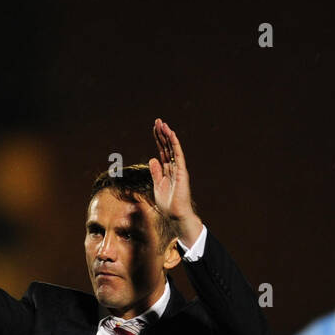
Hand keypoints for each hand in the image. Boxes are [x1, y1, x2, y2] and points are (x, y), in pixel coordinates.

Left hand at [149, 118, 200, 241]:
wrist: (176, 214)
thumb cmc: (168, 203)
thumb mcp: (158, 185)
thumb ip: (156, 172)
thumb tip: (152, 158)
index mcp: (167, 170)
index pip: (162, 151)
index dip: (158, 139)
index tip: (155, 128)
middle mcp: (173, 167)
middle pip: (167, 147)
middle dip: (162, 134)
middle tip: (158, 121)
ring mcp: (178, 168)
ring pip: (173, 148)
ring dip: (168, 136)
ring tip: (163, 124)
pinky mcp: (181, 171)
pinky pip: (178, 155)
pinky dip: (175, 144)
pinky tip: (171, 134)